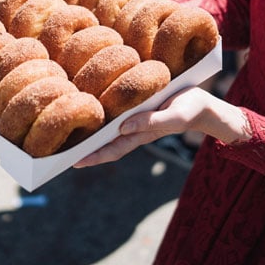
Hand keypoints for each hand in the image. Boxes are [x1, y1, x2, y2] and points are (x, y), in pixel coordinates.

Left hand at [74, 86, 251, 167]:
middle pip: (105, 141)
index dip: (93, 157)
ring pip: (108, 126)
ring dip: (90, 129)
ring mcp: (135, 117)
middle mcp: (134, 127)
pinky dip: (102, 113)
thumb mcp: (175, 115)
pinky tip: (89, 106)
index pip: (112, 149)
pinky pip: (116, 111)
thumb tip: (122, 127)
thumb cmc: (191, 109)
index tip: (73, 162)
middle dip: (85, 146)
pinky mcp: (139, 104)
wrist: (204, 103)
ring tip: (67, 128)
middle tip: (59, 149)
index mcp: (141, 134)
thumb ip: (152, 122)